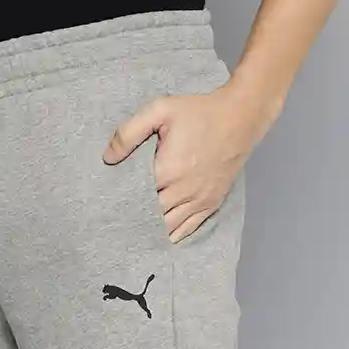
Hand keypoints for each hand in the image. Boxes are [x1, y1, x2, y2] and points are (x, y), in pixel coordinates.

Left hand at [103, 85, 272, 242]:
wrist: (241, 117)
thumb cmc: (200, 112)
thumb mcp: (161, 110)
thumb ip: (129, 132)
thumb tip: (108, 158)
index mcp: (167, 171)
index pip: (135, 197)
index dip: (121, 203)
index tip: (108, 206)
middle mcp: (183, 192)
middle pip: (150, 217)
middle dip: (133, 219)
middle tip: (116, 223)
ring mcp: (199, 201)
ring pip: (169, 228)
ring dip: (152, 230)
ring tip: (134, 233)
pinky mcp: (211, 204)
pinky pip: (188, 229)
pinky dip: (173, 235)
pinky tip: (160, 238)